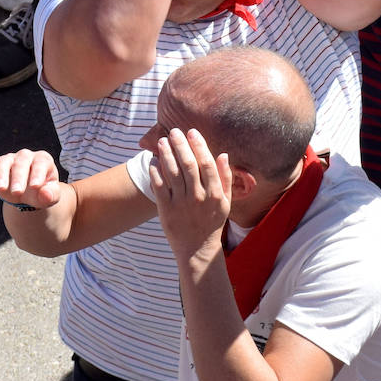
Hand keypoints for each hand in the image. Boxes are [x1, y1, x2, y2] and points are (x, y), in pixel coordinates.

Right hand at [0, 149, 64, 209]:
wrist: (27, 194)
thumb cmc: (41, 193)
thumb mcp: (50, 196)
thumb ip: (51, 195)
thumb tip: (45, 194)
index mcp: (42, 160)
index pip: (41, 163)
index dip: (38, 174)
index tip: (35, 186)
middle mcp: (25, 156)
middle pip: (21, 163)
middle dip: (19, 177)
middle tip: (17, 193)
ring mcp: (9, 159)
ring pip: (4, 162)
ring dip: (2, 175)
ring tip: (1, 189)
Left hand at [149, 128, 231, 262]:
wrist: (197, 249)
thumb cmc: (213, 222)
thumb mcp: (226, 201)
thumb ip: (226, 177)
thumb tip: (223, 154)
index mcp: (215, 193)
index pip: (206, 164)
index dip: (199, 146)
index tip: (192, 132)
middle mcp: (198, 197)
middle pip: (188, 165)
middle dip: (180, 145)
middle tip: (174, 131)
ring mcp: (181, 204)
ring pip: (172, 173)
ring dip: (166, 154)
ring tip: (162, 141)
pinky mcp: (166, 211)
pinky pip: (159, 187)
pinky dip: (156, 172)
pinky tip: (154, 161)